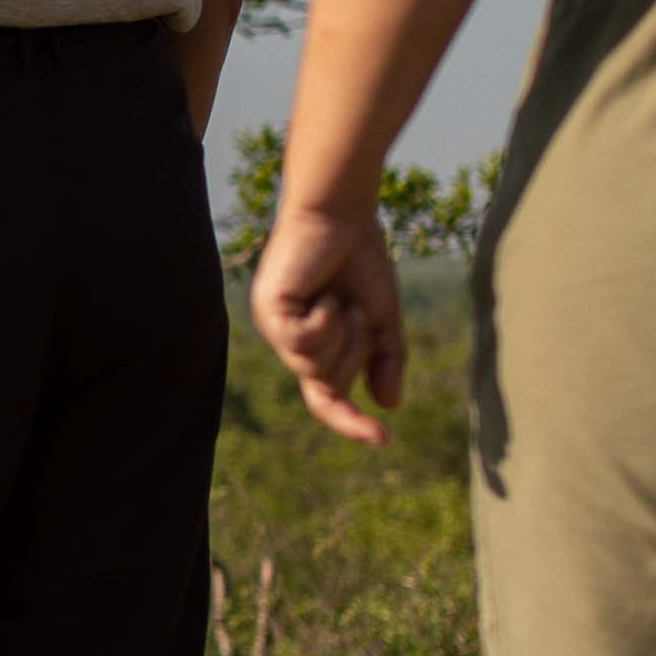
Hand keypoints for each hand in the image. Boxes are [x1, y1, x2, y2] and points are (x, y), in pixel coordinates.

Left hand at [252, 199, 406, 448]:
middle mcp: (288, 342)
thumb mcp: (382, 318)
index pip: (325, 399)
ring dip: (343, 338)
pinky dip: (324, 324)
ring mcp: (274, 328)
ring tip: (340, 301)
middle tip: (358, 312)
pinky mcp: (269, 311)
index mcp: (312, 346)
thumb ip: (384, 360)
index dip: (350, 423)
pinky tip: (323, 298)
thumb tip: (386, 405)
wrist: (342, 214)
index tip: (382, 441)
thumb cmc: (358, 259)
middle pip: (328, 385)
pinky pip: (301, 343)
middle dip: (356, 353)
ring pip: (314, 368)